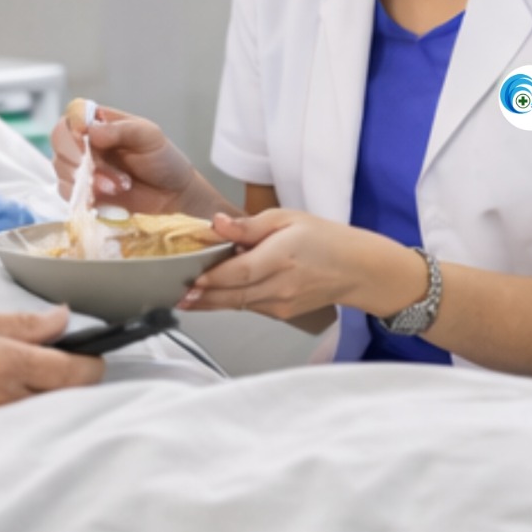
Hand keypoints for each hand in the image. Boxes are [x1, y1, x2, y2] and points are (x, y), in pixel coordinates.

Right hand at [0, 307, 103, 420]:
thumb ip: (23, 323)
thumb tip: (62, 317)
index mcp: (11, 365)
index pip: (78, 372)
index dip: (95, 357)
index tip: (92, 344)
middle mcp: (13, 397)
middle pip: (73, 392)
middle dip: (77, 371)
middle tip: (65, 350)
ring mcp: (6, 417)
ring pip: (53, 402)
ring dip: (55, 384)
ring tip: (36, 363)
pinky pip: (30, 412)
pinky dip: (33, 396)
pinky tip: (16, 382)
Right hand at [51, 100, 228, 218]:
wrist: (172, 194)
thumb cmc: (163, 159)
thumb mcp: (149, 136)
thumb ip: (122, 130)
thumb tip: (91, 131)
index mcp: (100, 121)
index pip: (74, 114)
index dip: (74, 124)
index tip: (85, 136)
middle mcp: (84, 142)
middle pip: (60, 142)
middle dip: (82, 159)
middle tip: (110, 173)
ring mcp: (80, 168)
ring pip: (62, 169)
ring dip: (88, 181)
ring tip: (120, 187)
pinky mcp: (81, 192)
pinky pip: (67, 193)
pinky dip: (85, 197)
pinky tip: (108, 198)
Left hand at [178, 210, 365, 320]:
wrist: (357, 270)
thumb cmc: (324, 238)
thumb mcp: (287, 218)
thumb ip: (249, 224)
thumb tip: (217, 223)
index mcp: (280, 258)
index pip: (238, 273)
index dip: (211, 278)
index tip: (188, 278)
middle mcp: (278, 287)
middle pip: (231, 295)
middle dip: (201, 296)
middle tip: (174, 294)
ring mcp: (280, 305)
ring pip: (236, 305)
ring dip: (209, 302)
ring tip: (184, 298)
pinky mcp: (280, 313)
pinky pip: (248, 307)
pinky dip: (228, 302)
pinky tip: (210, 296)